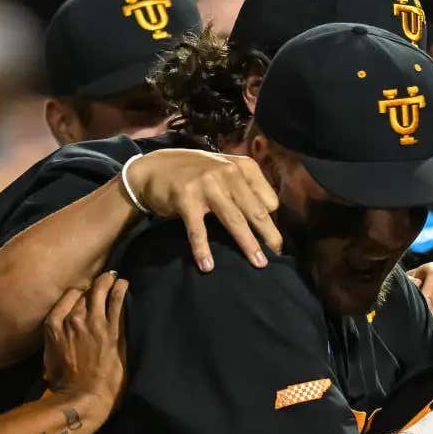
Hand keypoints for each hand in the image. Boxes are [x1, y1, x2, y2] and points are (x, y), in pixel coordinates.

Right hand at [42, 271, 128, 414]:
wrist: (83, 395)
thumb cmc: (64, 382)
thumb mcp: (49, 357)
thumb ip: (54, 340)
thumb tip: (59, 335)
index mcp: (54, 324)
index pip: (68, 297)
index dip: (79, 292)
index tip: (86, 291)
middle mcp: (72, 318)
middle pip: (85, 292)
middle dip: (94, 285)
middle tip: (103, 279)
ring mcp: (93, 322)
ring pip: (101, 292)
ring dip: (108, 282)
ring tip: (115, 277)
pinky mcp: (112, 330)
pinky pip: (116, 302)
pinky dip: (120, 290)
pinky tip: (124, 284)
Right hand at [122, 148, 280, 271]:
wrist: (154, 168)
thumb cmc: (196, 173)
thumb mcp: (226, 170)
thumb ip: (247, 187)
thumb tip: (271, 217)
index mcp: (243, 167)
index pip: (268, 200)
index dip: (270, 220)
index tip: (268, 236)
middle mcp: (228, 173)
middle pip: (256, 211)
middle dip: (270, 236)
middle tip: (278, 256)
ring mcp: (207, 185)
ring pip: (234, 220)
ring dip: (248, 245)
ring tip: (259, 264)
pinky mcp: (186, 198)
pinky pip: (198, 229)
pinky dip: (202, 249)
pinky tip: (207, 266)